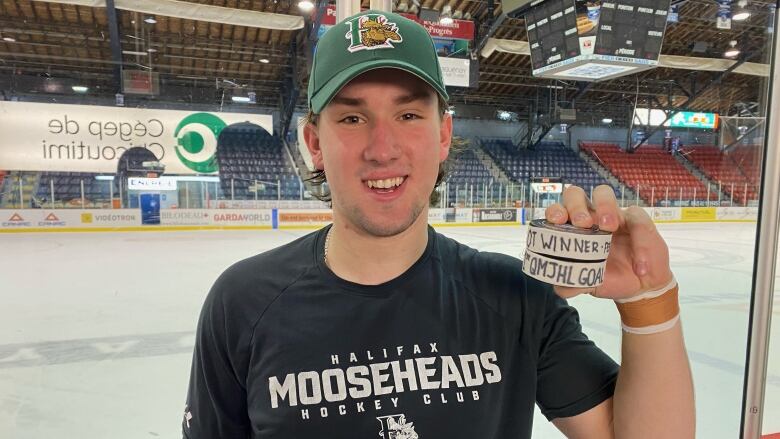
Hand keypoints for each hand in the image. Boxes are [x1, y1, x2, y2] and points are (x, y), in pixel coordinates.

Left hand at [544, 185, 673, 299]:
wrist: (640, 285)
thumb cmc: (609, 276)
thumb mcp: (590, 283)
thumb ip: (573, 284)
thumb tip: (560, 289)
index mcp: (573, 229)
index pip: (558, 211)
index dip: (555, 211)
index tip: (557, 222)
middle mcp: (590, 217)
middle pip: (574, 194)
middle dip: (575, 205)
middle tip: (582, 224)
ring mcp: (613, 215)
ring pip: (603, 193)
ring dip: (604, 207)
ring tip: (608, 228)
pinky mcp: (637, 220)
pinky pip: (637, 220)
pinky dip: (640, 245)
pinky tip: (640, 268)